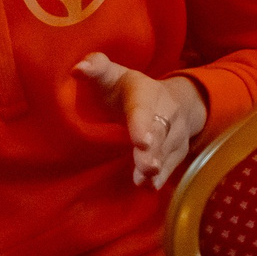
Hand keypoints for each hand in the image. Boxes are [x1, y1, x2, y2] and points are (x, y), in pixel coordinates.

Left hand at [74, 52, 207, 188]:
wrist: (173, 99)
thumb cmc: (126, 91)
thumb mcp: (112, 75)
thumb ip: (96, 68)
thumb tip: (78, 69)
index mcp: (145, 92)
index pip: (144, 109)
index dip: (142, 125)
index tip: (140, 141)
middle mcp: (167, 110)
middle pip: (161, 130)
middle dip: (153, 149)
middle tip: (146, 166)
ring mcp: (177, 129)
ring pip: (169, 147)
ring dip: (158, 164)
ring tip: (146, 179)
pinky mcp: (179, 147)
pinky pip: (174, 161)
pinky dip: (164, 175)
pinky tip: (151, 187)